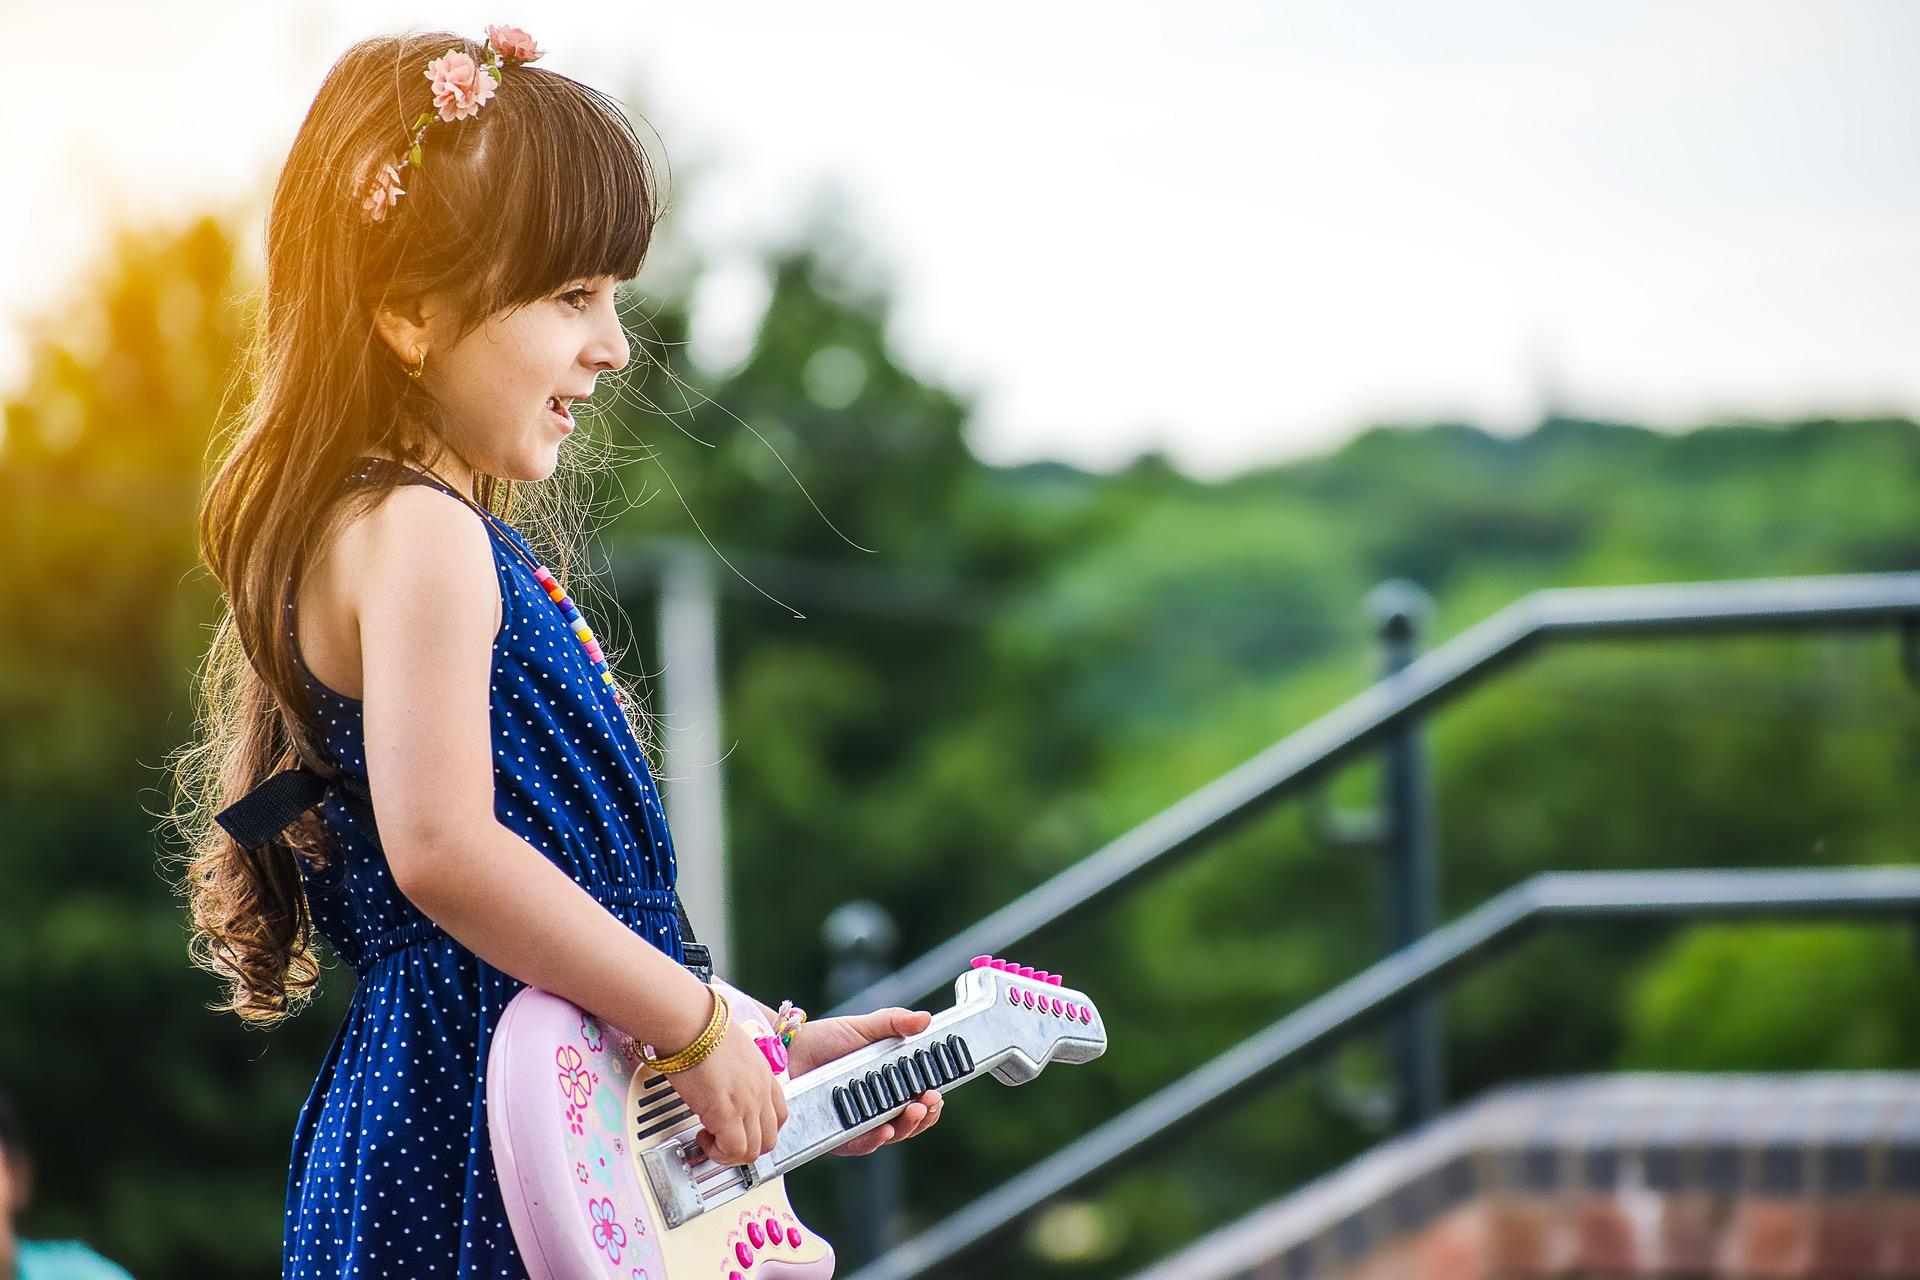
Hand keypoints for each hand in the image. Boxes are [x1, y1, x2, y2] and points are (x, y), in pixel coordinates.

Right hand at [667, 1020, 788, 1166]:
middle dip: (746, 1147)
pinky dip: (718, 1152)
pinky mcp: (726, 1113)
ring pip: (753, 1150)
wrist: (691, 1023)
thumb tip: (724, 1082)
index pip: (779, 1116)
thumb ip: (738, 1070)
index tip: (742, 1130)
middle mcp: (761, 1091)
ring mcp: (747, 1103)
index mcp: (765, 1075)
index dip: (760, 1130)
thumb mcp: (733, 1049)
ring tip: (710, 1139)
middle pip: (769, 1139)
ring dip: (730, 1153)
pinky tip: (702, 1137)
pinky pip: (733, 1150)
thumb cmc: (703, 1030)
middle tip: (723, 1140)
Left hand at [786, 1008, 943, 1155]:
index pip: (918, 1100)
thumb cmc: (827, 1039)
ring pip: (890, 1135)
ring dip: (907, 1126)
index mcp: (889, 1085)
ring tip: (914, 1110)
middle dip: (924, 1115)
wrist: (789, 1050)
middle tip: (930, 1101)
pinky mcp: (836, 1135)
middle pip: (909, 1122)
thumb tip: (926, 1019)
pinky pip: (859, 1144)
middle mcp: (876, 1108)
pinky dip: (875, 1139)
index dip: (932, 1102)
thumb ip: (895, 1022)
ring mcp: (857, 1123)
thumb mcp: (865, 1027)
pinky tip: (885, 1130)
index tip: (939, 1092)